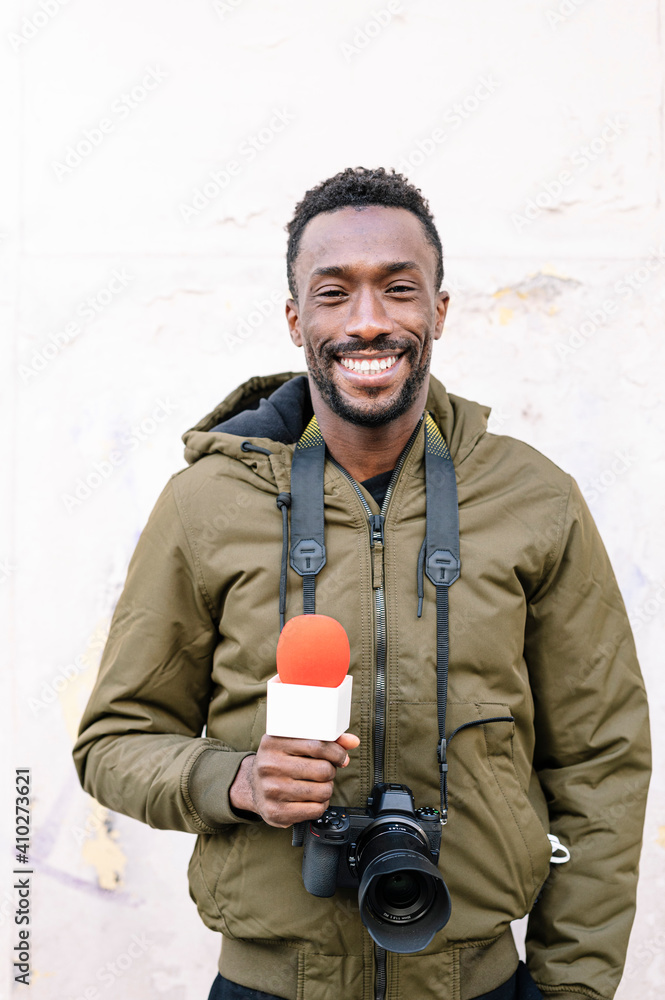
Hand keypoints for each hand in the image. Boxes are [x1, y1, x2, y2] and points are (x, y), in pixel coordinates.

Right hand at [229, 732, 359, 827]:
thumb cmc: (279, 761)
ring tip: (318, 784)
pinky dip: (321, 804)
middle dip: (331, 772)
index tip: (341, 757)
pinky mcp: (276, 812)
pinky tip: (312, 798)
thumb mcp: (294, 743)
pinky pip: (315, 810)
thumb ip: (325, 740)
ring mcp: (271, 790)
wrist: (252, 786)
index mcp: (273, 742)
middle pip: (323, 770)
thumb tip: (352, 741)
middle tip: (324, 772)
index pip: (317, 746)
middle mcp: (269, 766)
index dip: (337, 752)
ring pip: (322, 791)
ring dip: (327, 789)